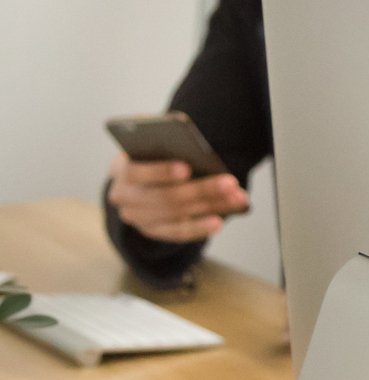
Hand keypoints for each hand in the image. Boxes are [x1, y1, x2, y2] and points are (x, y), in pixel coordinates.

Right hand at [107, 152, 246, 243]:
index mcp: (121, 169)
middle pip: (163, 197)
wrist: (142, 179)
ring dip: (210, 206)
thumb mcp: (157, 147)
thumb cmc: (156, 156)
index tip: (186, 168)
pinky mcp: (152, 231)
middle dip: (200, 189)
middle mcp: (123, 196)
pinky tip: (219, 221)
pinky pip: (177, 233)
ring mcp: (137, 217)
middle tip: (230, 182)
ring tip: (237, 197)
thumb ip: (171, 146)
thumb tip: (198, 150)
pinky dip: (199, 228)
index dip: (160, 171)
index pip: (135, 172)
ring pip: (175, 214)